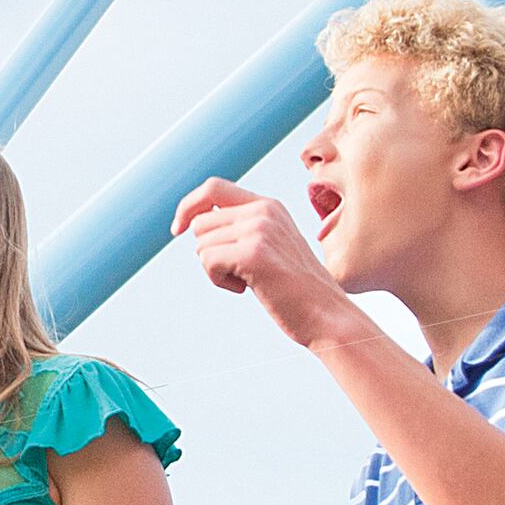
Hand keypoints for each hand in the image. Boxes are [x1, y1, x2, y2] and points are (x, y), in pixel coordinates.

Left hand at [170, 174, 347, 341]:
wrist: (327, 316)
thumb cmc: (296, 290)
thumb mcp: (272, 246)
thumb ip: (243, 229)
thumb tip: (195, 222)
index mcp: (269, 206)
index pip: (213, 188)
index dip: (189, 205)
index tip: (178, 228)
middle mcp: (264, 211)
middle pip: (201, 222)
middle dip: (208, 252)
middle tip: (237, 273)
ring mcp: (260, 229)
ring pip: (201, 244)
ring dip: (214, 269)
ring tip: (247, 281)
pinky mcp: (254, 253)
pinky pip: (208, 261)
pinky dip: (218, 280)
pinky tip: (245, 289)